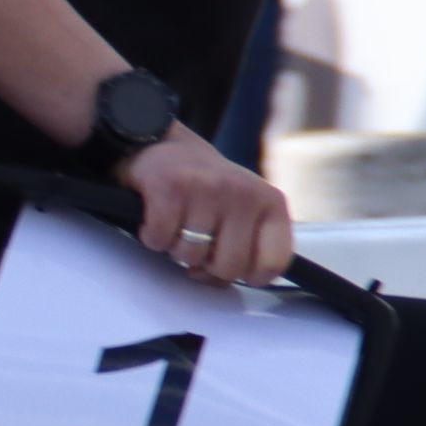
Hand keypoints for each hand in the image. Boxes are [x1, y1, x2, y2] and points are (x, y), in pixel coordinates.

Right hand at [119, 125, 290, 288]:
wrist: (164, 144)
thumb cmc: (205, 188)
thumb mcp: (245, 210)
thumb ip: (252, 244)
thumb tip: (232, 281)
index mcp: (270, 202)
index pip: (273, 263)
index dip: (248, 276)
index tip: (231, 266)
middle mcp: (244, 193)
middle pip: (228, 267)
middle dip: (205, 266)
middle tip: (197, 246)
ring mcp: (208, 189)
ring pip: (189, 255)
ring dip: (175, 249)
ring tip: (176, 226)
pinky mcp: (169, 187)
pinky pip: (160, 239)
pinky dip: (152, 237)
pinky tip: (156, 220)